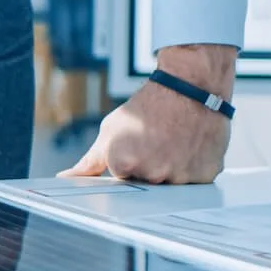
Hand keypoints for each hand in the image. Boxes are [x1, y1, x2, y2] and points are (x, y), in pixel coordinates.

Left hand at [62, 44, 237, 183]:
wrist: (190, 86)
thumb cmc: (148, 107)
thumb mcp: (110, 131)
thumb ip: (89, 162)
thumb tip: (65, 178)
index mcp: (124, 164)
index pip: (122, 179)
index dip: (129, 162)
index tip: (137, 146)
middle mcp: (152, 174)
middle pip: (147, 184)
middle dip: (149, 168)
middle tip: (157, 143)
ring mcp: (181, 177)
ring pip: (172, 184)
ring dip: (172, 169)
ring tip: (174, 143)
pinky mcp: (205, 175)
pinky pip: (196, 181)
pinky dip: (193, 167)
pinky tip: (190, 146)